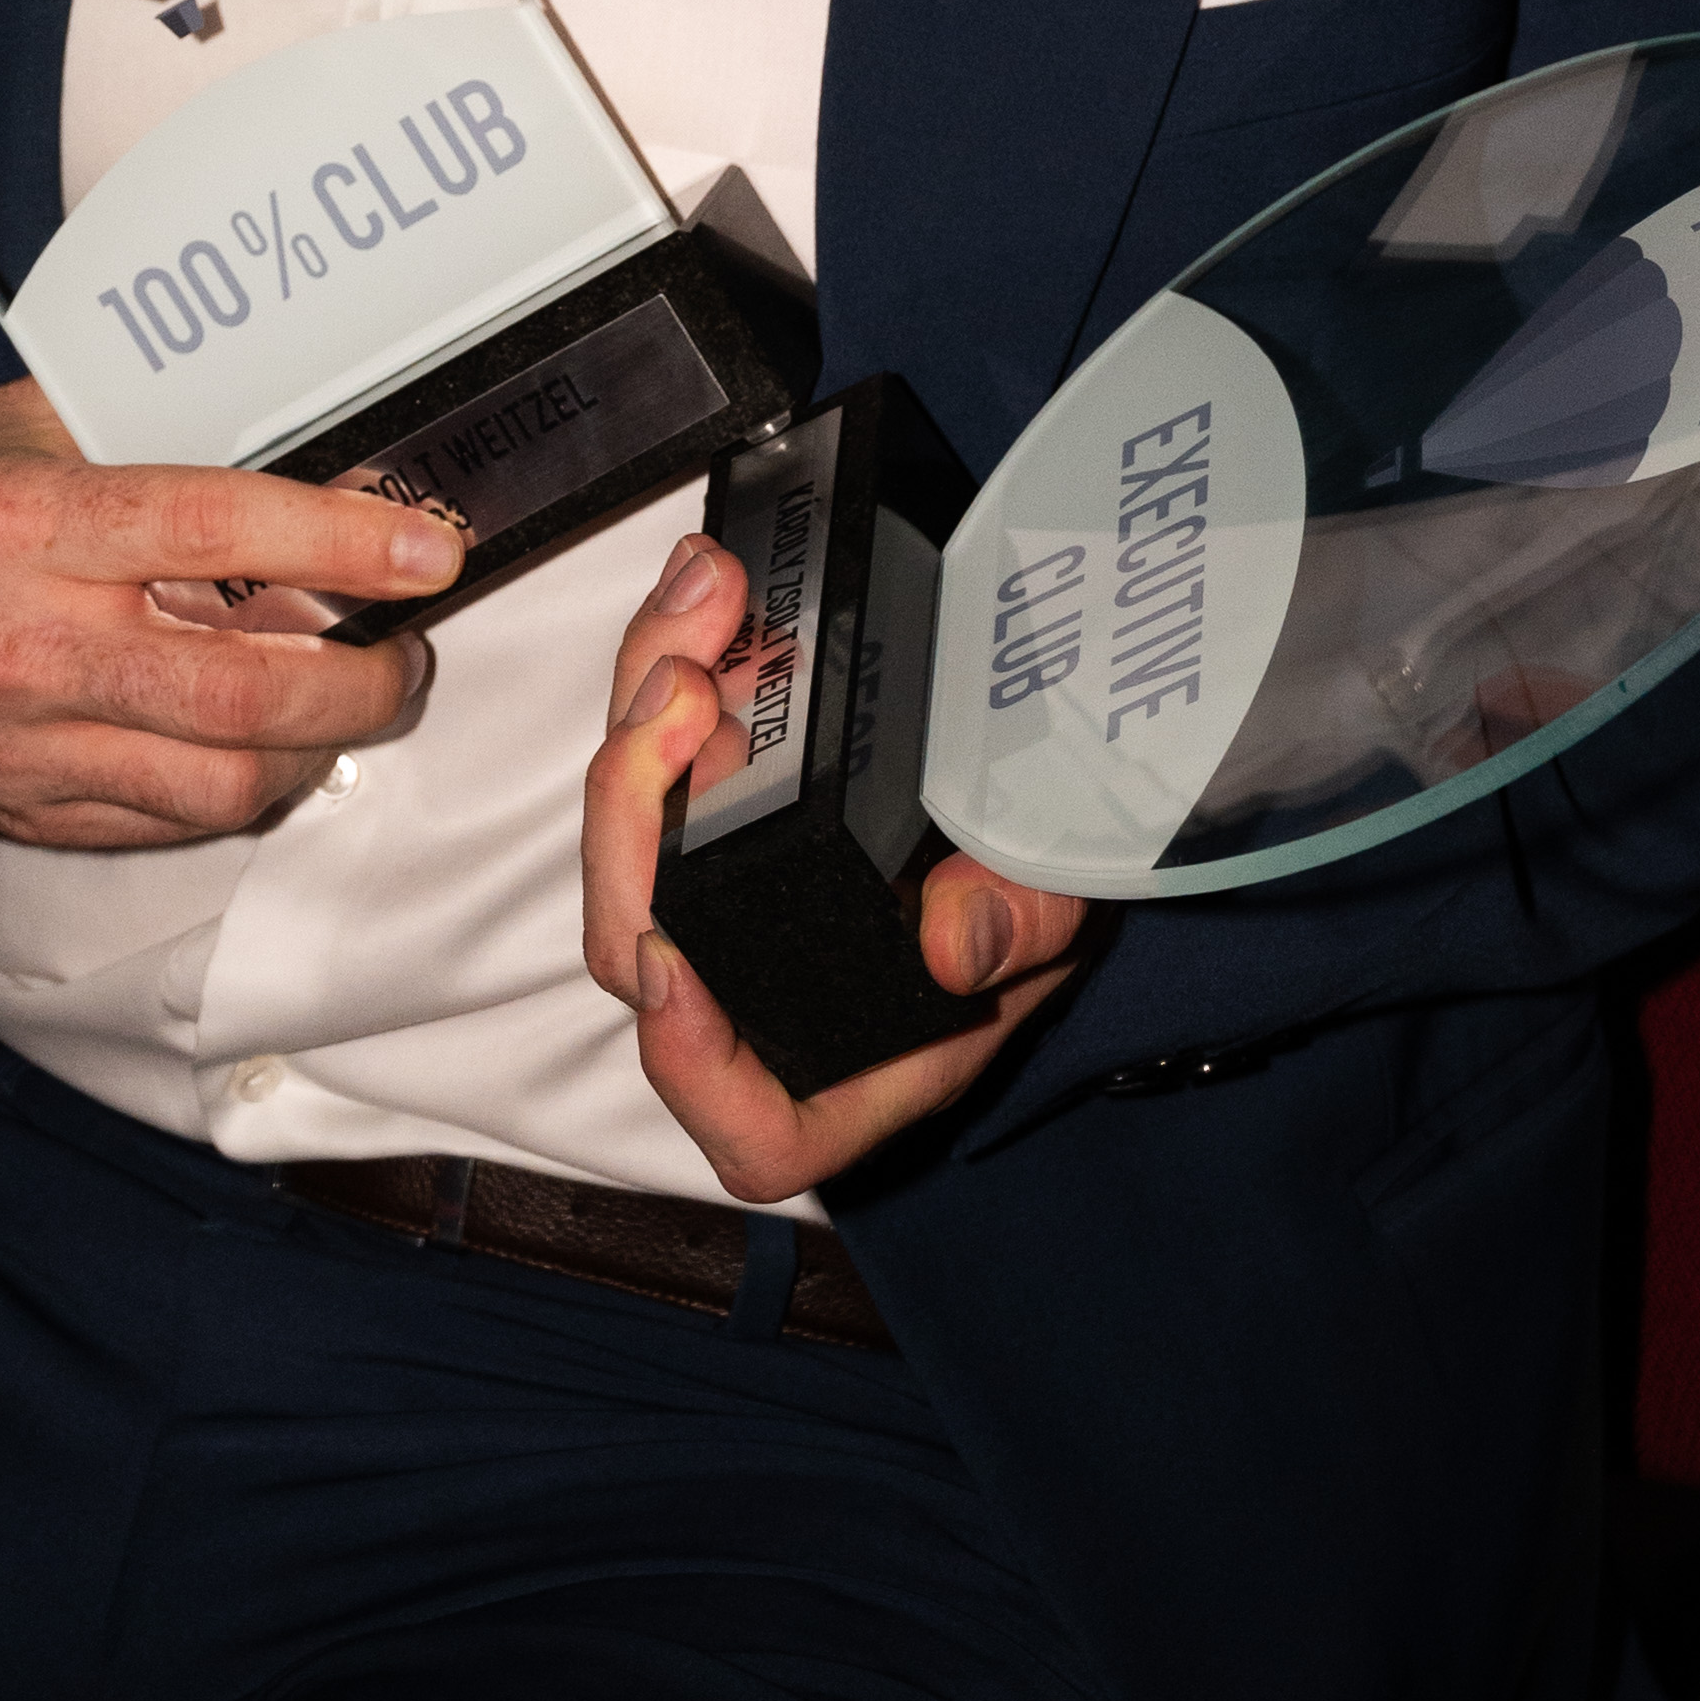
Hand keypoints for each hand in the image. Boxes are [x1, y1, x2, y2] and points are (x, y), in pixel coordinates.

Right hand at [0, 379, 466, 848]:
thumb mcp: (28, 426)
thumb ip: (161, 439)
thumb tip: (326, 459)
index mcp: (21, 524)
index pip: (216, 532)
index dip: (344, 542)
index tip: (430, 548)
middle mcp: (18, 644)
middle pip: (238, 692)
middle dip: (361, 680)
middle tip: (406, 650)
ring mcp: (17, 746)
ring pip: (219, 782)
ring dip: (316, 747)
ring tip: (344, 697)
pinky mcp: (19, 812)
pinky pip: (168, 825)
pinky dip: (239, 787)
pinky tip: (261, 740)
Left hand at [581, 526, 1087, 1203]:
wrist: (1046, 786)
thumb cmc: (1047, 881)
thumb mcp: (1067, 906)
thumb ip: (1026, 928)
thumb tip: (955, 941)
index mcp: (842, 1060)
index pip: (747, 1118)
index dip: (692, 1065)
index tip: (672, 970)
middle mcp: (755, 982)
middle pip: (640, 934)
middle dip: (637, 808)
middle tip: (682, 693)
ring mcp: (719, 881)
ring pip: (632, 819)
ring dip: (647, 703)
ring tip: (705, 606)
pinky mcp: (710, 792)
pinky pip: (657, 741)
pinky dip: (674, 655)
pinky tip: (709, 582)